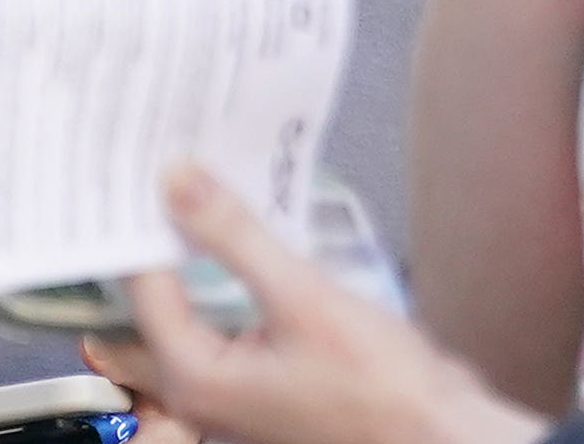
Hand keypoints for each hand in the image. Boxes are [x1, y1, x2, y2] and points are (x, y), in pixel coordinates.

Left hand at [86, 168, 544, 443]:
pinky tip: (238, 232)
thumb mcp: (303, 297)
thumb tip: (178, 183)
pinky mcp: (262, 373)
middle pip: (155, 296)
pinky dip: (223, 271)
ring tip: (192, 186)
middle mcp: (204, 388)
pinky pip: (223, 311)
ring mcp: (233, 384)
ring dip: (188, 250)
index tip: (144, 166)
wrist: (442, 433)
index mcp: (195, 378)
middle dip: (154, 234)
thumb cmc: (383, 394)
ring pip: (188, 302)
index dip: (140, 218)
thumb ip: (233, 237)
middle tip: (154, 170)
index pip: (141, 282)